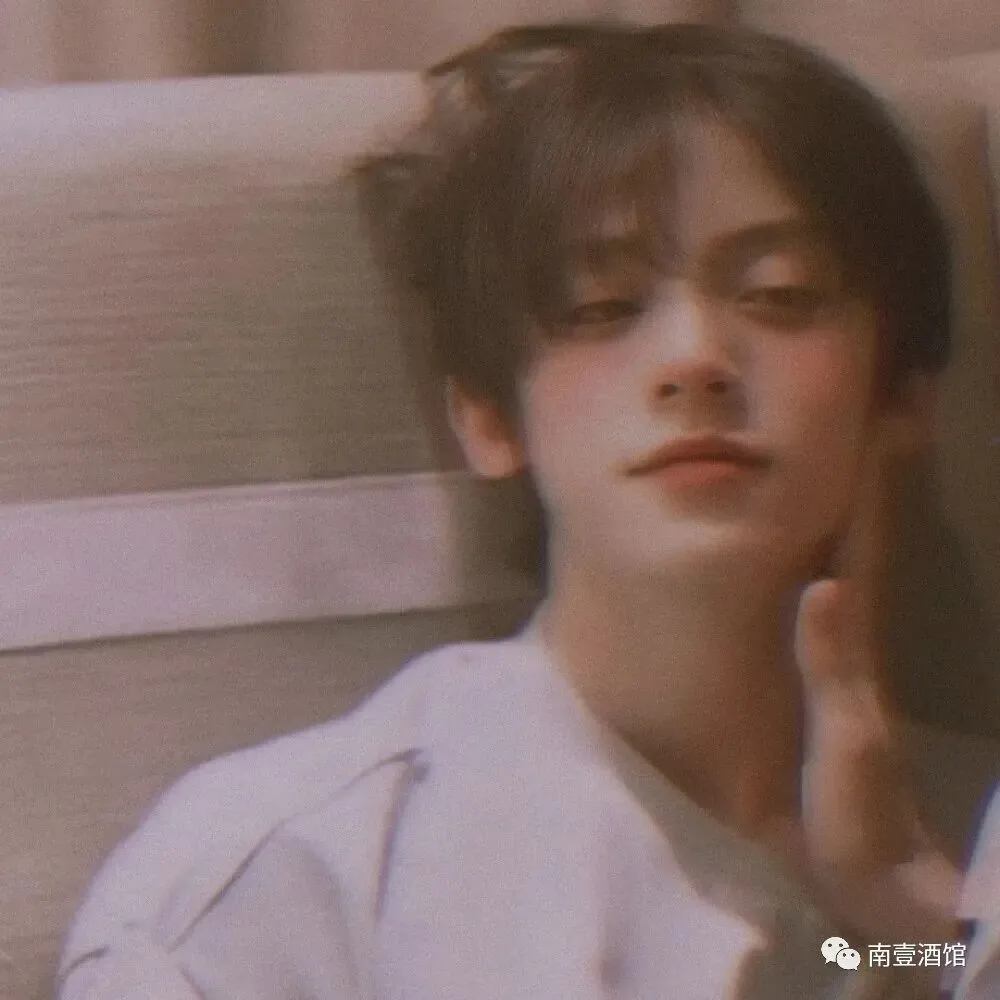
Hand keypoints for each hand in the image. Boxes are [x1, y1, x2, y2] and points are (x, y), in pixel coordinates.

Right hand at [793, 432, 961, 944]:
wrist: (873, 872)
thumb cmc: (858, 811)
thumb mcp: (845, 741)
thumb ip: (831, 666)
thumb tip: (822, 584)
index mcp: (856, 632)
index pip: (870, 536)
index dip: (882, 473)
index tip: (895, 407)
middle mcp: (856, 622)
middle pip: (874, 524)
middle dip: (887, 459)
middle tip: (901, 392)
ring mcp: (847, 641)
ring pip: (858, 545)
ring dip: (871, 487)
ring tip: (876, 432)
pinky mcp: (830, 662)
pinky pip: (833, 577)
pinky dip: (841, 536)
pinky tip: (825, 521)